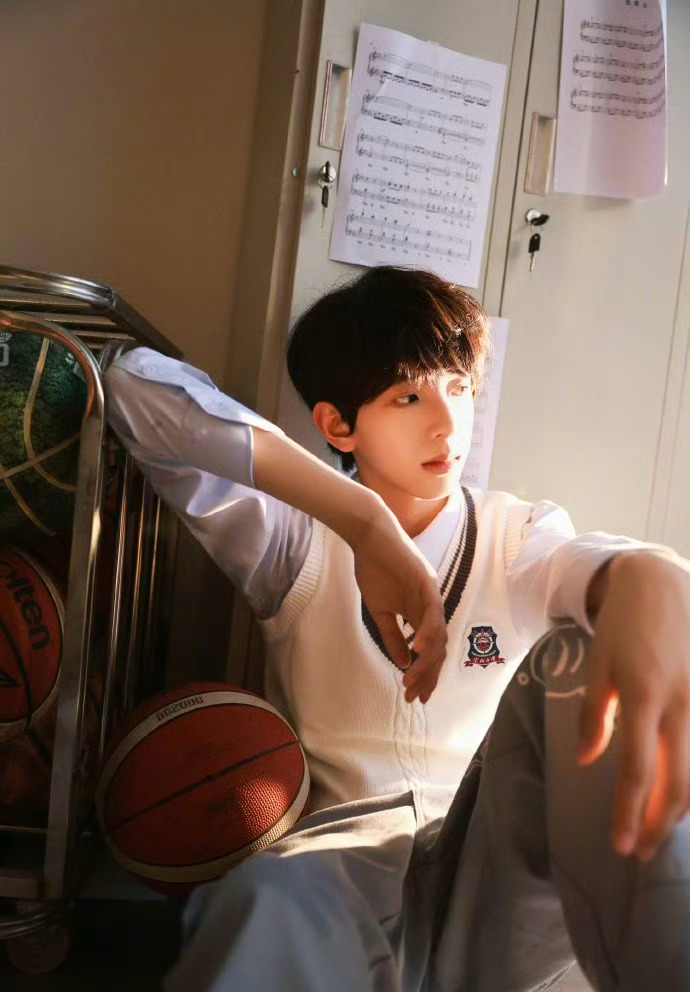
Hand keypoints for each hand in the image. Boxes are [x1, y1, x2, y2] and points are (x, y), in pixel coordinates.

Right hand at [350, 510, 446, 703]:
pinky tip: (419, 649)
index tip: (416, 696)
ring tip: (412, 679)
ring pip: (437, 634)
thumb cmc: (374, 569)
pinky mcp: (426, 582)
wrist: (368, 538)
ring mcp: (431, 594)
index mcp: (421, 613)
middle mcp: (431, 606)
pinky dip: (427, 631)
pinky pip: (432, 611)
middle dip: (428, 674)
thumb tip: (402, 663)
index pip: (429, 650)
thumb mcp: (381, 611)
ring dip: (426, 660)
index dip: (425, 674)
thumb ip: (393, 636)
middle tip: (415, 696)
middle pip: (438, 648)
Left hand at [579, 551, 689, 859]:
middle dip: (662, 823)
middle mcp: (681, 702)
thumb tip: (588, 761)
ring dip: (683, 805)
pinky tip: (683, 792)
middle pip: (680, 781)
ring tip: (662, 827)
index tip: (621, 845)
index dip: (630, 812)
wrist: (662, 581)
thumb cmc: (623, 624)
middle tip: (644, 850)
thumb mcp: (598, 665)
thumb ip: (595, 715)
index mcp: (643, 694)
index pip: (637, 770)